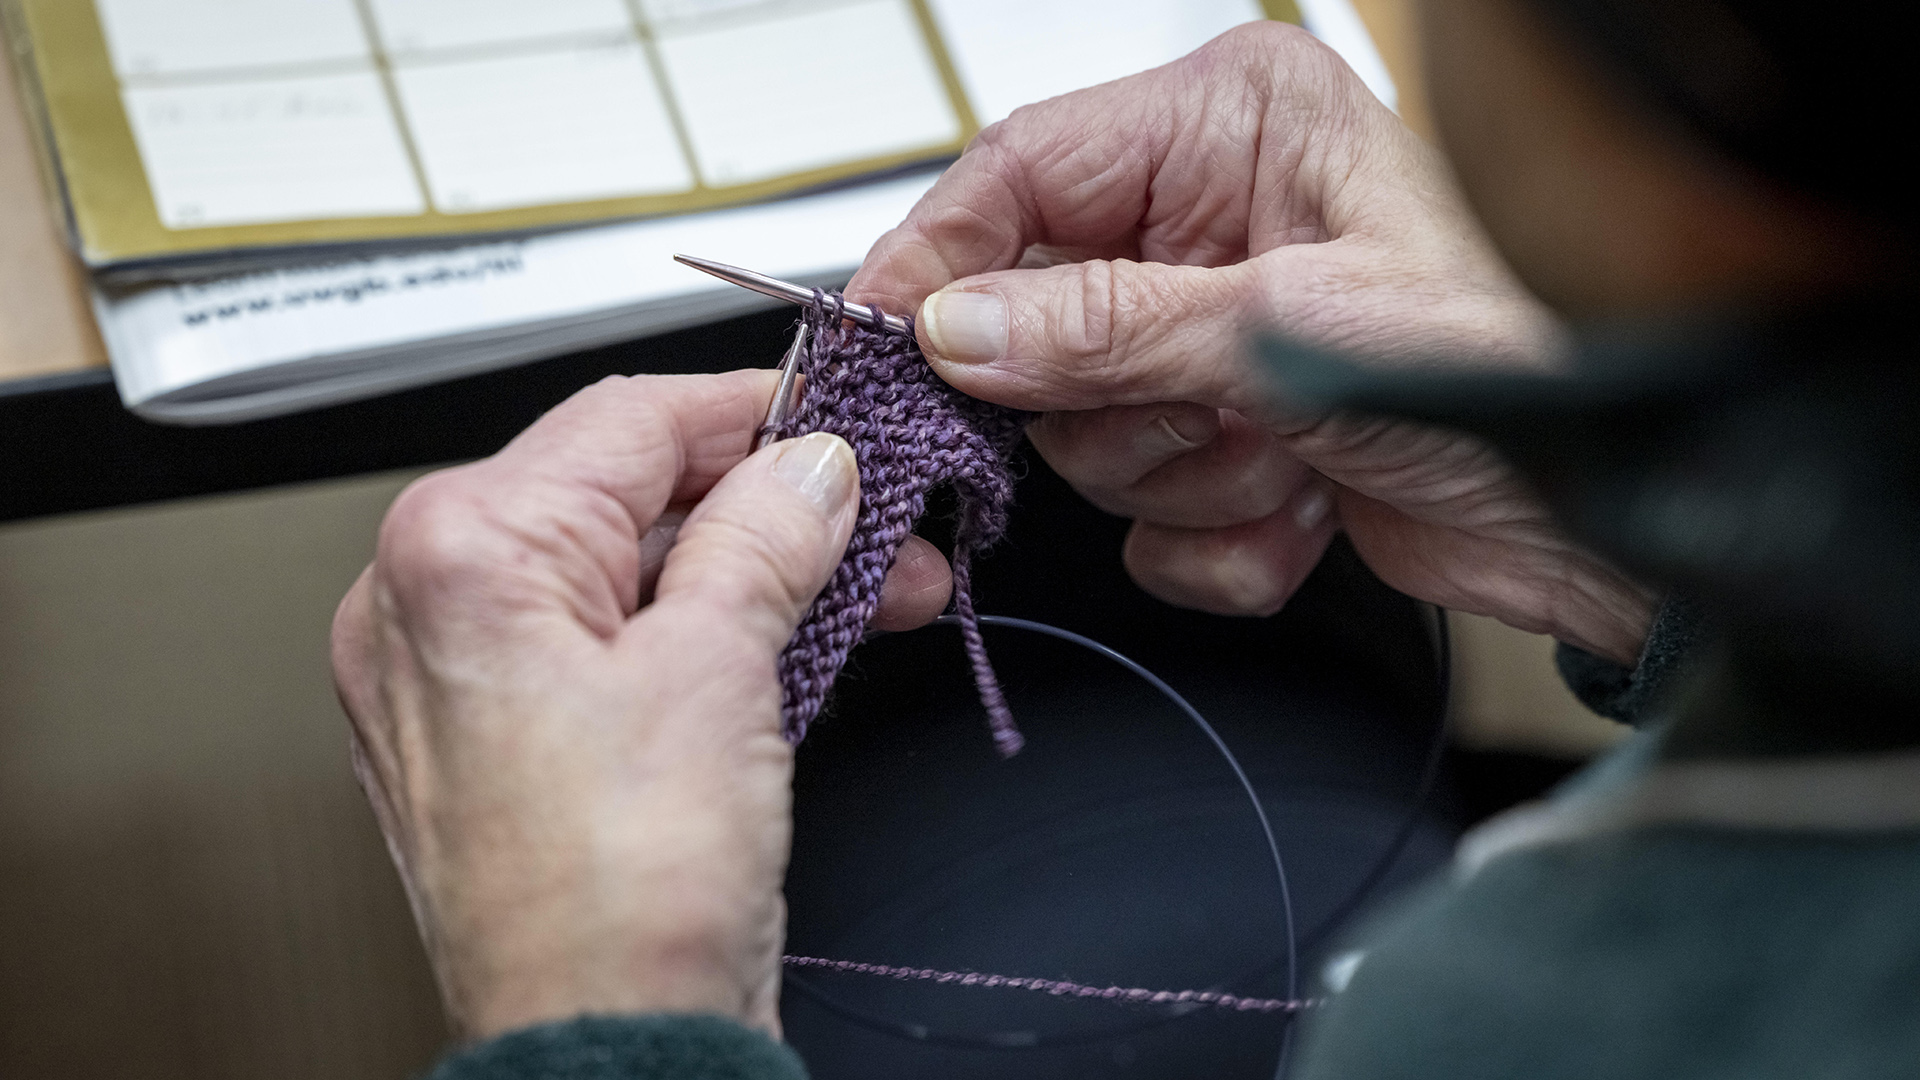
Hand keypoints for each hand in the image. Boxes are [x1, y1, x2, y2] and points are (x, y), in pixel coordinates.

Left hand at [330, 371, 943, 1042]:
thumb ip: (763, 534)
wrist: (604, 1048)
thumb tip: (806, 468)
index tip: (837, 416)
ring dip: (753, 572)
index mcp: (458, 553)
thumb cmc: (617, 899)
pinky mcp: (501, 739)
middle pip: (626, 495)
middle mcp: (426, 604)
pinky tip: (799, 633)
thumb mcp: (719, 669)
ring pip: (628, 572)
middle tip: (876, 516)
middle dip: (772, 505)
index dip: (753, 410)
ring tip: (868, 586)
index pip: (627, 421)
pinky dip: (703, 633)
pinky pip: (610, 644)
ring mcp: (457, 677)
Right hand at [849, 21, 1654, 661]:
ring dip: (1194, 477)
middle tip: (1206, 411)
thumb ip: (1111, 327)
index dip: (940, 258)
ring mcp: (1218, 341)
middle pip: (1039, 326)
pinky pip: (1150, 522)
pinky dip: (1228, 542)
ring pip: (1090, 440)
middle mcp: (1216, 224)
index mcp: (1233, 130)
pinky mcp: (1235, 442)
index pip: (1021, 173)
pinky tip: (1315, 506)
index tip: (883, 341)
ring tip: (1294, 457)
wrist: (1628, 519)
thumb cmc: (1527, 365)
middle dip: (1122, 403)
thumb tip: (959, 326)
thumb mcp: (1299, 328)